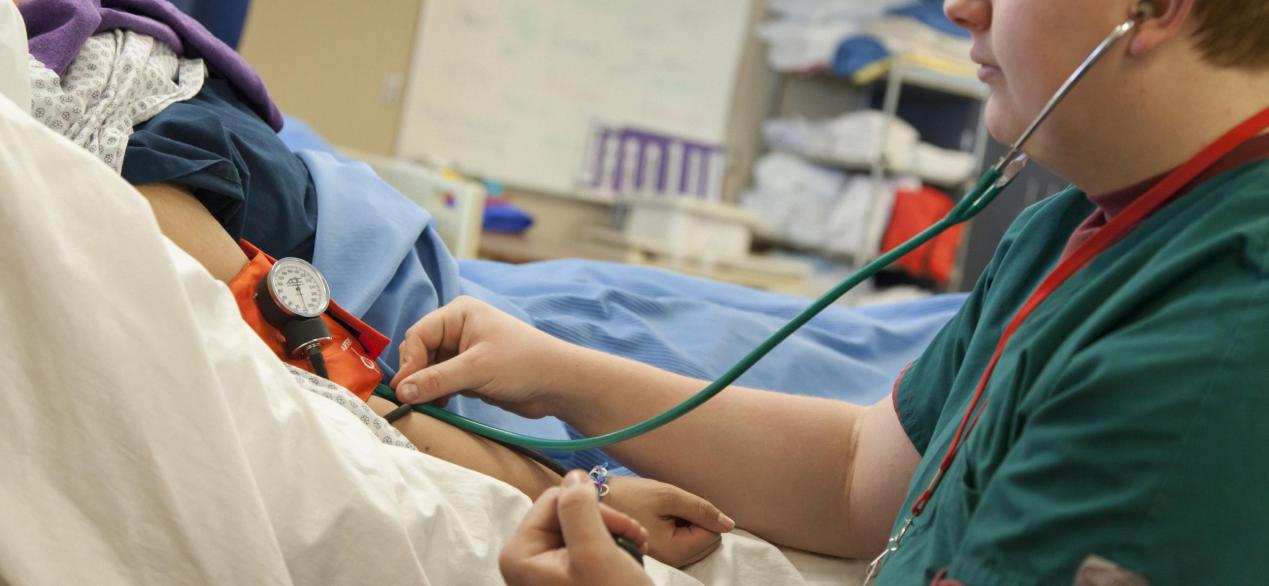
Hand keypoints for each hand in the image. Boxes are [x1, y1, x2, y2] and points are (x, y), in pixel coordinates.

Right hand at [391, 296, 570, 417]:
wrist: (558, 384)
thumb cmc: (523, 364)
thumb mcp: (476, 369)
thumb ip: (436, 379)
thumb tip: (401, 391)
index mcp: (458, 314)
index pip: (417, 335)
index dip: (408, 362)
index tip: (403, 390)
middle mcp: (458, 328)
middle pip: (419, 351)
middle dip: (415, 375)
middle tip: (412, 400)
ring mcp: (463, 351)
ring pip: (428, 369)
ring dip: (425, 387)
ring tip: (427, 405)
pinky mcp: (469, 372)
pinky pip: (441, 382)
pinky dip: (436, 394)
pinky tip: (441, 406)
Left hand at [500, 471, 653, 585]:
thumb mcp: (596, 552)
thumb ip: (580, 508)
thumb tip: (574, 475)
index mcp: (519, 555)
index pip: (554, 499)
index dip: (592, 508)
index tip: (621, 529)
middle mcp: (526, 561)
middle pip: (567, 512)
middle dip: (606, 521)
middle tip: (635, 538)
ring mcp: (546, 571)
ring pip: (582, 525)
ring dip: (615, 532)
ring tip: (636, 548)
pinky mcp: (566, 577)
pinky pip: (587, 543)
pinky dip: (613, 545)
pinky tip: (629, 557)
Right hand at [605, 476, 733, 567]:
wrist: (597, 503)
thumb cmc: (629, 496)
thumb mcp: (667, 496)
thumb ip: (701, 509)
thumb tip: (728, 524)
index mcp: (675, 551)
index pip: (713, 535)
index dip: (700, 515)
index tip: (676, 506)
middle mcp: (672, 563)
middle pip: (707, 543)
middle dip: (695, 523)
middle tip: (667, 510)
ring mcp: (666, 563)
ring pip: (697, 544)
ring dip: (687, 527)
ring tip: (661, 515)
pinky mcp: (661, 557)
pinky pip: (684, 545)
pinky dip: (678, 531)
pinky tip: (659, 521)